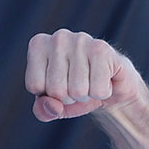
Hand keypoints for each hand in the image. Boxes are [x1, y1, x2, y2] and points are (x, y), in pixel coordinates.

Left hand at [25, 30, 148, 121]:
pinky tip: (105, 78)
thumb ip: (43, 110)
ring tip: (91, 81)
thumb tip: (52, 106)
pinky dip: (103, 93)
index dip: (49, 95)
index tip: (61, 84)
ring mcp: (81, 40)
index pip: (34, 86)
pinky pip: (98, 90)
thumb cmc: (76, 90)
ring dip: (87, 95)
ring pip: (77, 90)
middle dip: (69, 97)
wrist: (113, 85)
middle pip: (56, 89)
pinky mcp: (102, 49)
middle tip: (79, 84)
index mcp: (38, 45)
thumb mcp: (53, 105)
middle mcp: (58, 37)